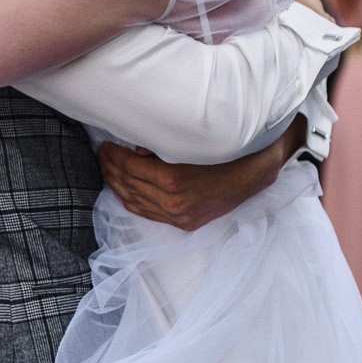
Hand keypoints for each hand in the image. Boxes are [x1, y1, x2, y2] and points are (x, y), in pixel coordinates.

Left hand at [99, 118, 303, 231]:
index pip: (130, 168)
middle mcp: (174, 203)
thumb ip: (160, 145)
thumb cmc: (228, 148)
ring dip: (117, 184)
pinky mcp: (186, 222)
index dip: (113, 155)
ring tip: (107, 168)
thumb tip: (136, 148)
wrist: (259, 170)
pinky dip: (132, 201)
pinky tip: (123, 190)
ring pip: (135, 201)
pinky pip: (149, 214)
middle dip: (111, 168)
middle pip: (129, 185)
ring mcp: (180, 216)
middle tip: (102, 152)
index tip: (105, 143)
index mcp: (174, 180)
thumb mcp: (194, 140)